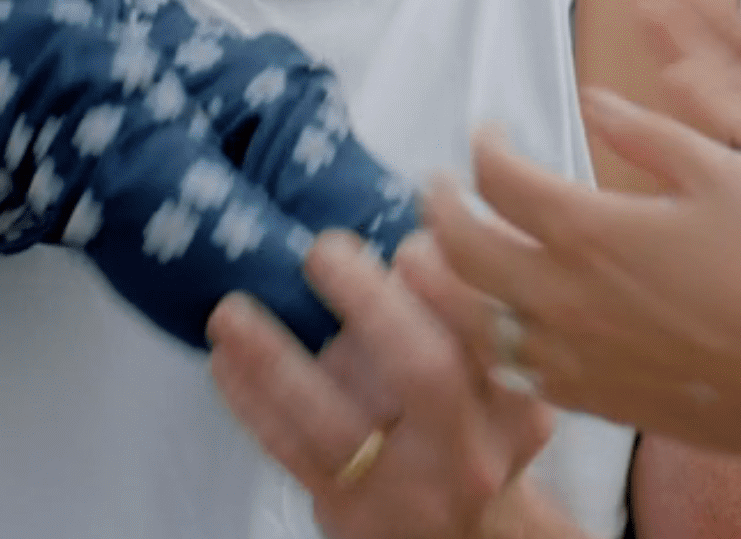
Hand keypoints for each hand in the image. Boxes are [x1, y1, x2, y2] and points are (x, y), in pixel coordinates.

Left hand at [210, 234, 553, 537]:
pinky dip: (252, 399)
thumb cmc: (468, 436)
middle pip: (425, 370)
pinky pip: (290, 450)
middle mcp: (469, 448)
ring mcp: (408, 488)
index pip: (488, 328)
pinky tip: (226, 359)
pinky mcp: (351, 513)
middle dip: (368, 301)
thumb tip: (409, 230)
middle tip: (323, 251)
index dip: (448, 275)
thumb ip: (461, 319)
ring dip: (275, 356)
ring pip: (334, 421)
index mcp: (514, 403)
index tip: (409, 236)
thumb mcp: (494, 386)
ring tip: (231, 310)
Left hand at [413, 96, 740, 466]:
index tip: (489, 134)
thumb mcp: (722, 175)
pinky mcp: (585, 397)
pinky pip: (507, 368)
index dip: (482, 146)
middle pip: (457, 248)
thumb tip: (591, 99)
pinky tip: (495, 319)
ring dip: (442, 279)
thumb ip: (645, 132)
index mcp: (589, 230)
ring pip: (468, 317)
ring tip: (437, 253)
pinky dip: (485, 337)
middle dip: (437, 209)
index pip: (496, 178)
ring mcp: (567, 354)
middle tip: (437, 188)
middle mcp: (561, 295)